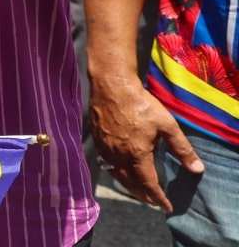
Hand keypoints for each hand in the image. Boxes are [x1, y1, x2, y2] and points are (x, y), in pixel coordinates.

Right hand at [89, 78, 202, 210]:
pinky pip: (107, 164)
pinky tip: (122, 171)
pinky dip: (117, 173)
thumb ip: (182, 148)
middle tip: (154, 202)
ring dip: (130, 186)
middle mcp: (118, 156)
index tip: (167, 207)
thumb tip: (197, 168)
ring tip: (139, 190)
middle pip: (131, 184)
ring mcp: (105, 149)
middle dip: (144, 196)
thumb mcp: (167, 125)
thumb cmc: (140, 104)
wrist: (111, 86)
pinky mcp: (97, 141)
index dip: (158, 198)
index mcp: (137, 154)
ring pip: (117, 175)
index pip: (148, 184)